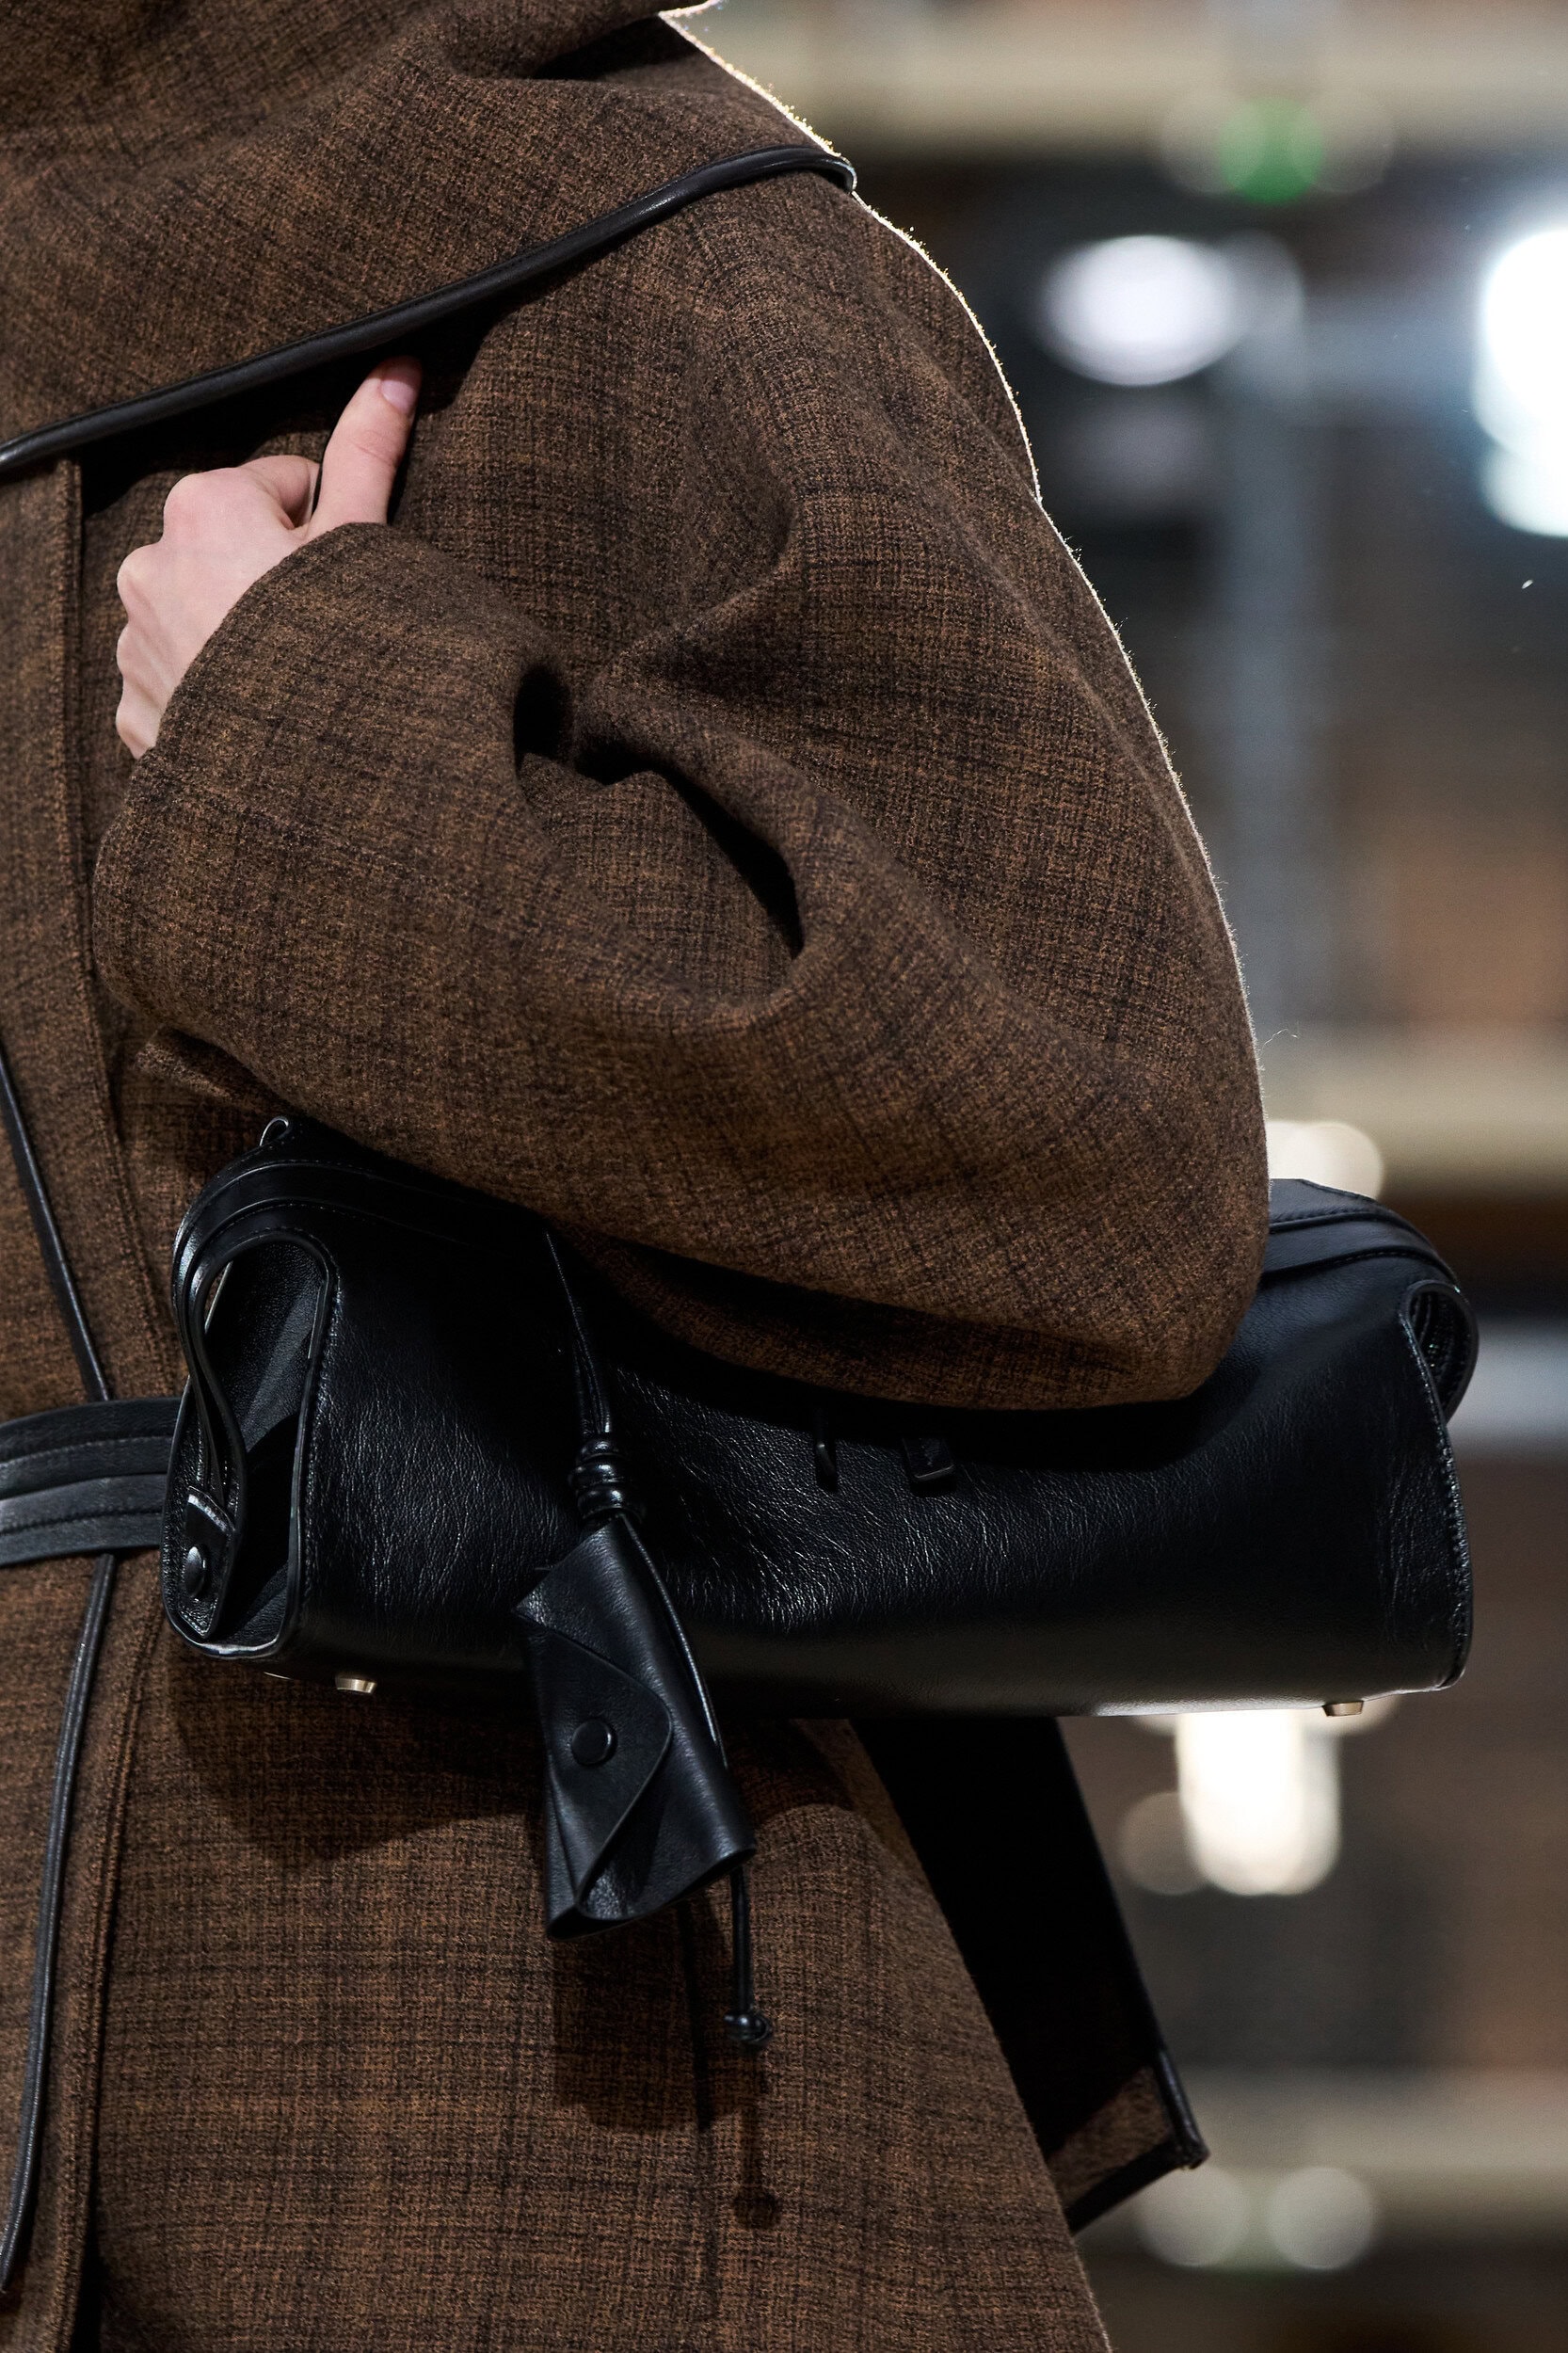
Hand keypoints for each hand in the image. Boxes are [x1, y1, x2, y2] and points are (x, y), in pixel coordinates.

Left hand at [114, 358, 420, 757]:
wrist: (317, 780)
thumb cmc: (344, 652)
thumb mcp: (365, 543)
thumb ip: (368, 451)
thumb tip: (396, 366)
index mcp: (203, 508)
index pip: (281, 487)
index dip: (328, 527)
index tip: (347, 574)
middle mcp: (148, 565)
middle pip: (233, 552)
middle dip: (273, 580)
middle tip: (326, 629)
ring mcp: (134, 644)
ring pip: (201, 616)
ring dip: (239, 636)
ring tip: (295, 679)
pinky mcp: (136, 711)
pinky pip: (180, 683)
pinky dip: (214, 695)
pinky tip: (262, 716)